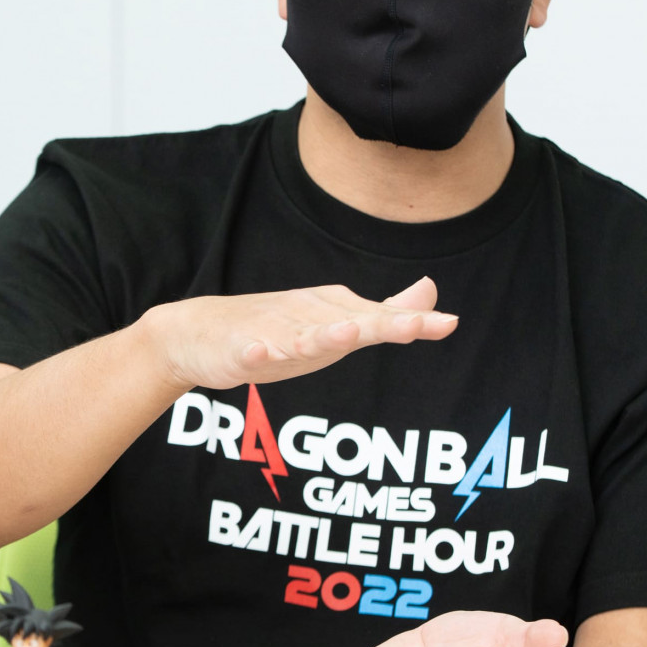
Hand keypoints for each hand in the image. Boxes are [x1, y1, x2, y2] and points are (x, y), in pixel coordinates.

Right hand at [149, 278, 456, 391]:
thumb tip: (433, 293)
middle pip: (348, 322)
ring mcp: (272, 332)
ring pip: (301, 336)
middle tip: (414, 326)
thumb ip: (385, 312)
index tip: (447, 324)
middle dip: (382, 324)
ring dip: (324, 334)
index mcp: (333, 311)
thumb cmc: (277, 329)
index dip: (412, 322)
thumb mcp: (335, 323)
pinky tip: (259, 353)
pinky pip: (249, 352)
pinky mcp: (238, 350)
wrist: (199, 333)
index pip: (379, 318)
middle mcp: (307, 316)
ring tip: (349, 333)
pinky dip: (256, 352)